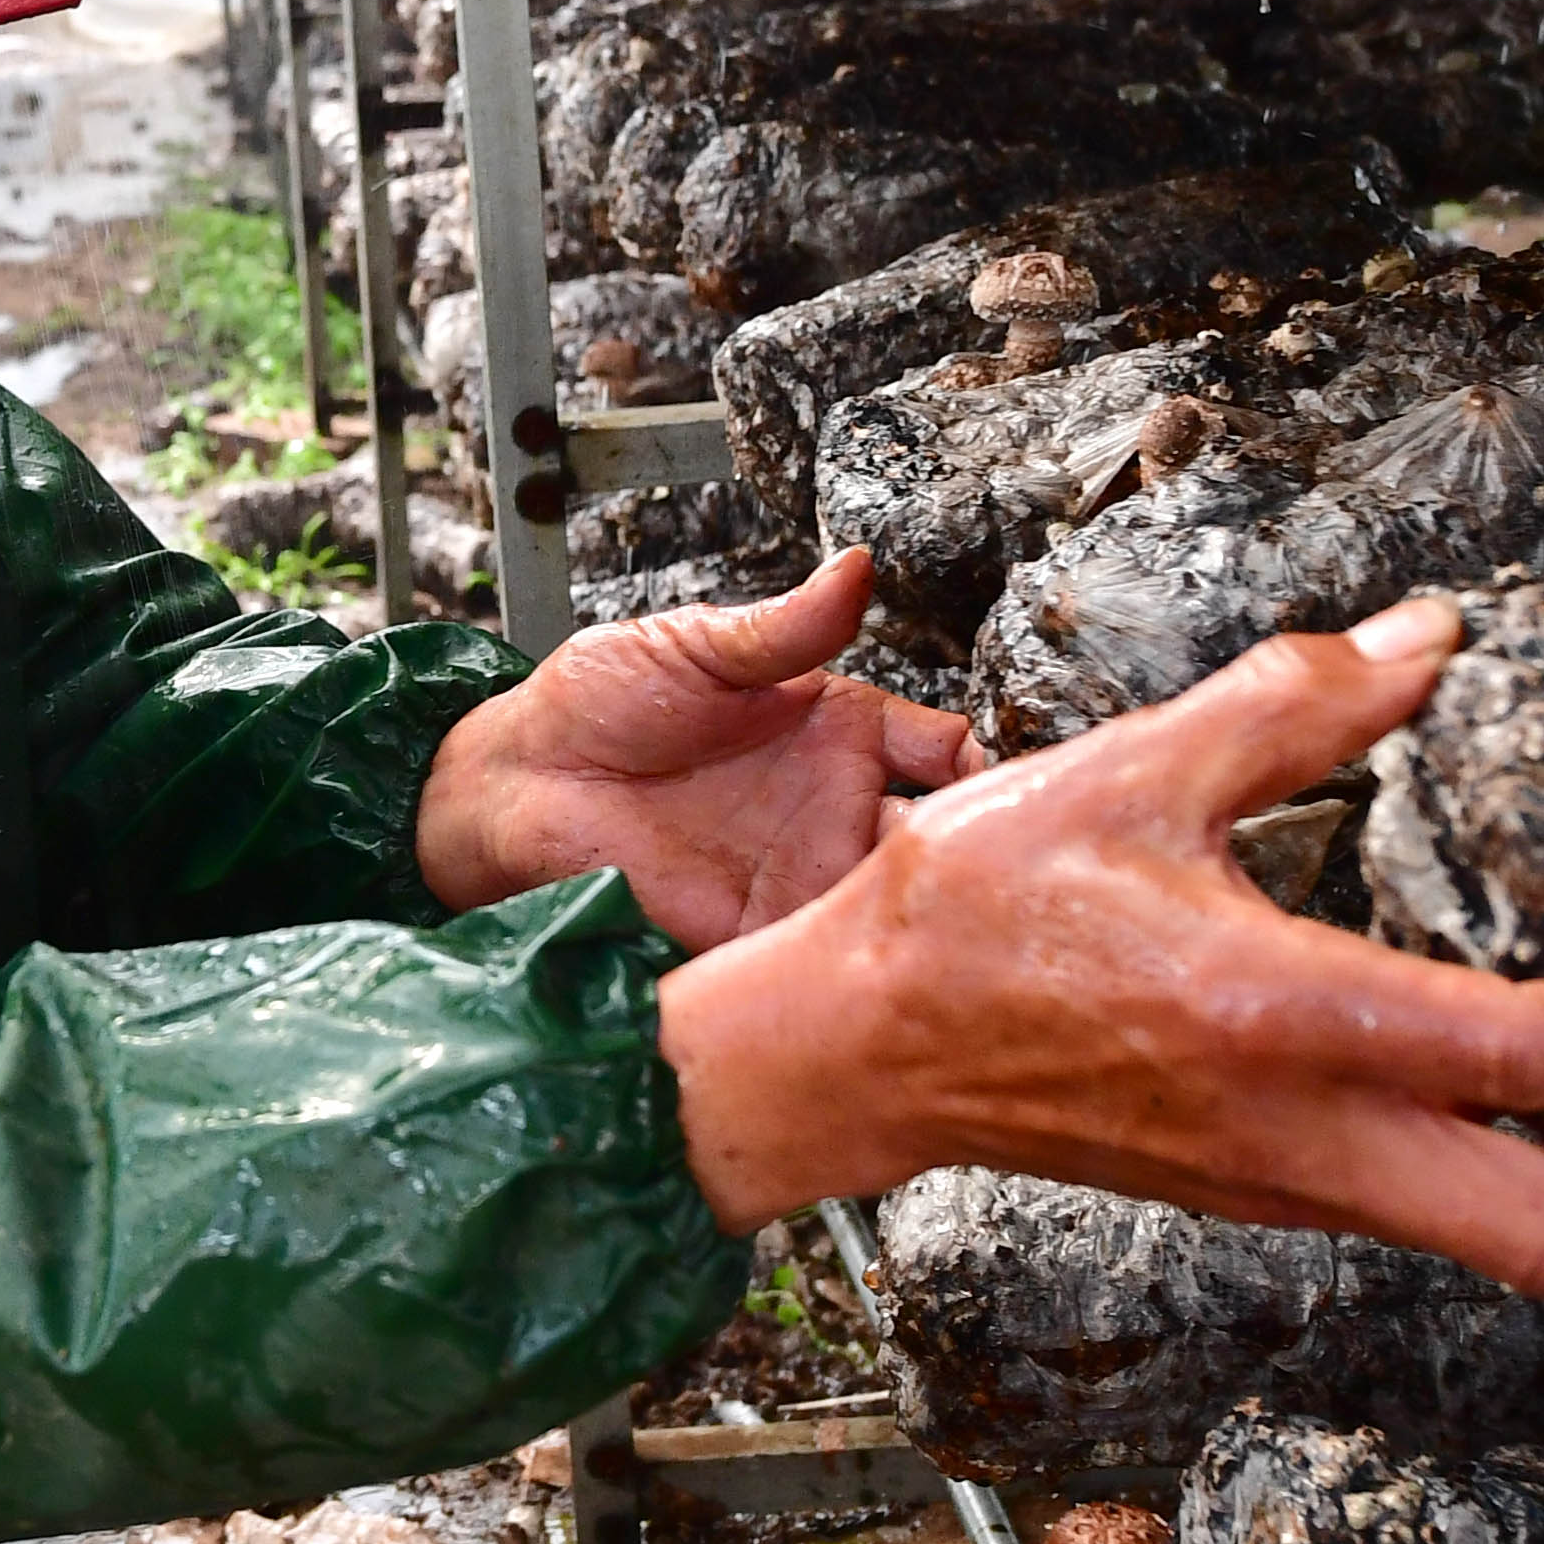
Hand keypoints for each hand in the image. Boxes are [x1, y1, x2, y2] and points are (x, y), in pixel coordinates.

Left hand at [416, 552, 974, 949]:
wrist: (514, 784)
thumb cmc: (598, 700)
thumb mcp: (696, 645)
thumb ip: (784, 629)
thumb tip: (856, 568)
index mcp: (838, 732)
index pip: (949, 752)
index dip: (993, 765)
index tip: (1029, 782)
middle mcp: (835, 810)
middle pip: (944, 843)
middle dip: (989, 860)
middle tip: (1027, 870)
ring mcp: (802, 879)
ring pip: (899, 912)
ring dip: (938, 924)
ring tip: (982, 930)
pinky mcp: (759, 938)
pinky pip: (827, 966)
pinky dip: (863, 975)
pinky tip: (894, 973)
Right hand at [652, 593, 1543, 1292]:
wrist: (854, 1044)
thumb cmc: (970, 910)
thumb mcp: (1136, 766)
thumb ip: (1298, 701)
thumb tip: (1429, 638)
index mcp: (1285, 1019)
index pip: (1543, 1064)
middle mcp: (1305, 1135)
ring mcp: (1289, 1184)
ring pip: (1511, 1246)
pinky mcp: (1265, 1191)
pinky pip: (1444, 1215)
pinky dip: (1535, 1169)